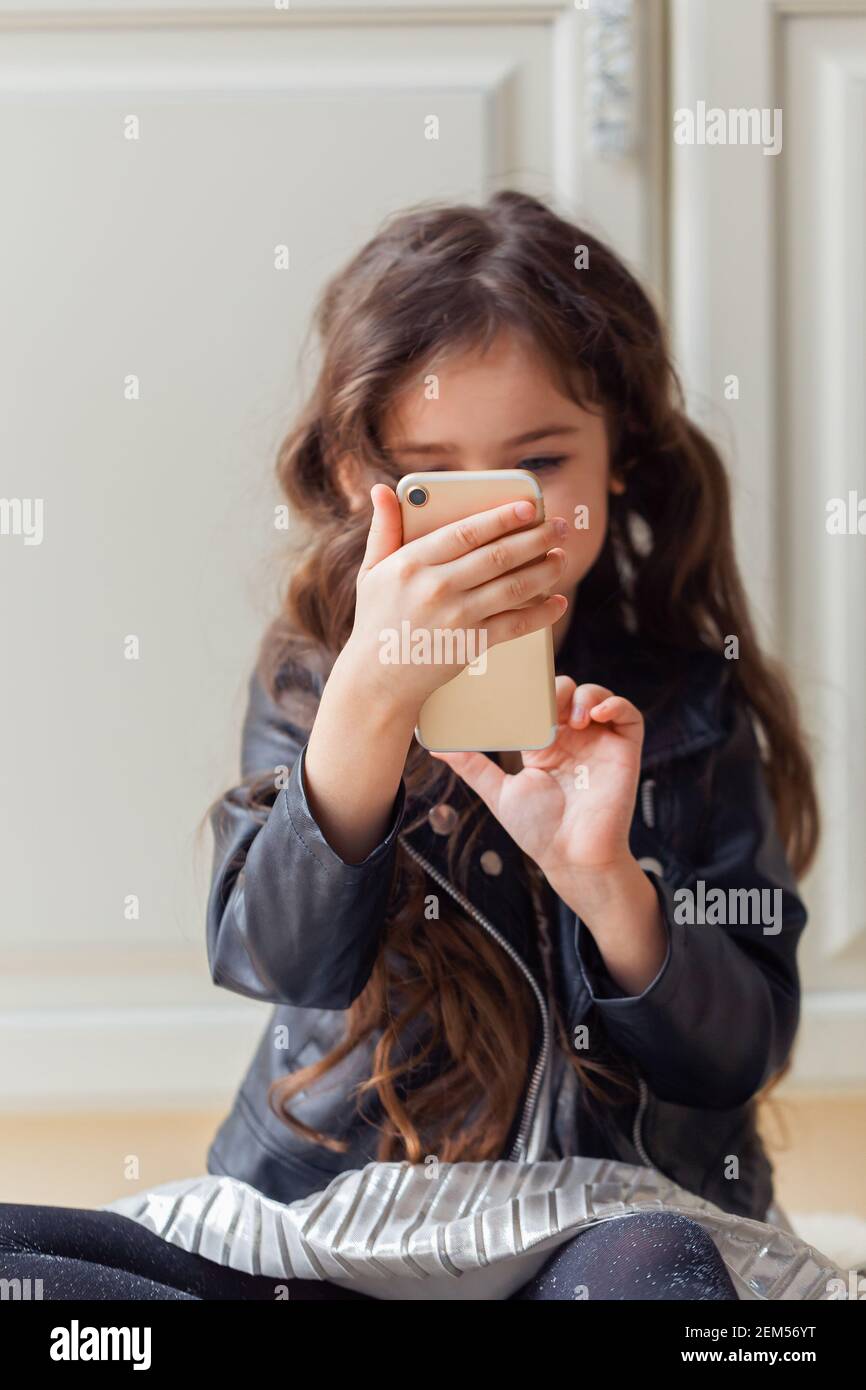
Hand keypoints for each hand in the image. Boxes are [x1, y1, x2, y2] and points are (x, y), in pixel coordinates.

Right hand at [342, 483, 569, 718]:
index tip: (530, 506)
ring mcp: (456, 616)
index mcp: (412, 563)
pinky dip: (541, 613)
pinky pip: (515, 624)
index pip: (466, 532)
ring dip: (545, 570)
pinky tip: (557, 602)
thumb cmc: (377, 619)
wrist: (378, 678)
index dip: (502, 517)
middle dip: (536, 538)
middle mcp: (436, 587)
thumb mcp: (371, 571)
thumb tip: (382, 489)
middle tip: (560, 526)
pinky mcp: (471, 644)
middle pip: (498, 556)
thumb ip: (383, 528)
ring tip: (562, 557)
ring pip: (513, 587)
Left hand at [430, 677, 643, 882]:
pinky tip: (595, 714)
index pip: (537, 700)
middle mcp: (572, 738)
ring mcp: (599, 742)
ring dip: (581, 694)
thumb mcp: (499, 792)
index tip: (512, 685)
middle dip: (553, 688)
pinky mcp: (624, 749)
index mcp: (543, 744)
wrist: (571, 856)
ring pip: (595, 695)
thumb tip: (436, 747)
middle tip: (540, 703)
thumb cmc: (539, 830)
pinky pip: (628, 715)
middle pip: (566, 690)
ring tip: (569, 717)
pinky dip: (614, 704)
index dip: (528, 688)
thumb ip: (472, 766)